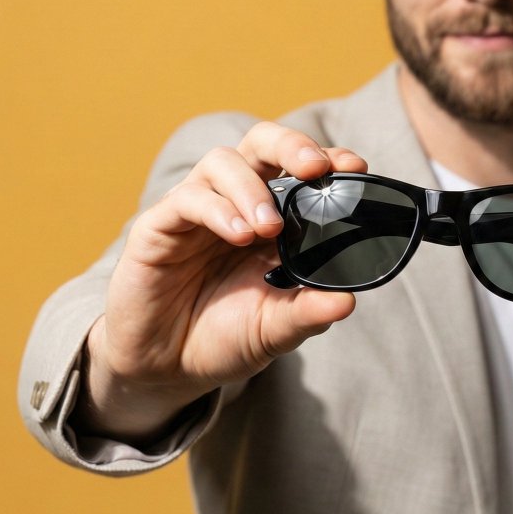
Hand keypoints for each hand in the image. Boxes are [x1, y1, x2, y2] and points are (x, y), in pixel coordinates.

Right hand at [76, 124, 367, 440]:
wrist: (168, 370)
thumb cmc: (225, 338)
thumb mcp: (275, 330)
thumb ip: (308, 313)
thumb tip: (348, 301)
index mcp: (273, 218)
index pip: (300, 169)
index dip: (326, 158)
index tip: (354, 166)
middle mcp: (236, 203)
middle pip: (261, 143)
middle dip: (291, 145)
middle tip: (315, 168)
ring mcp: (197, 211)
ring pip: (222, 162)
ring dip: (252, 188)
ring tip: (269, 227)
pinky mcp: (158, 227)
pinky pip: (186, 199)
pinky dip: (217, 210)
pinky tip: (237, 234)